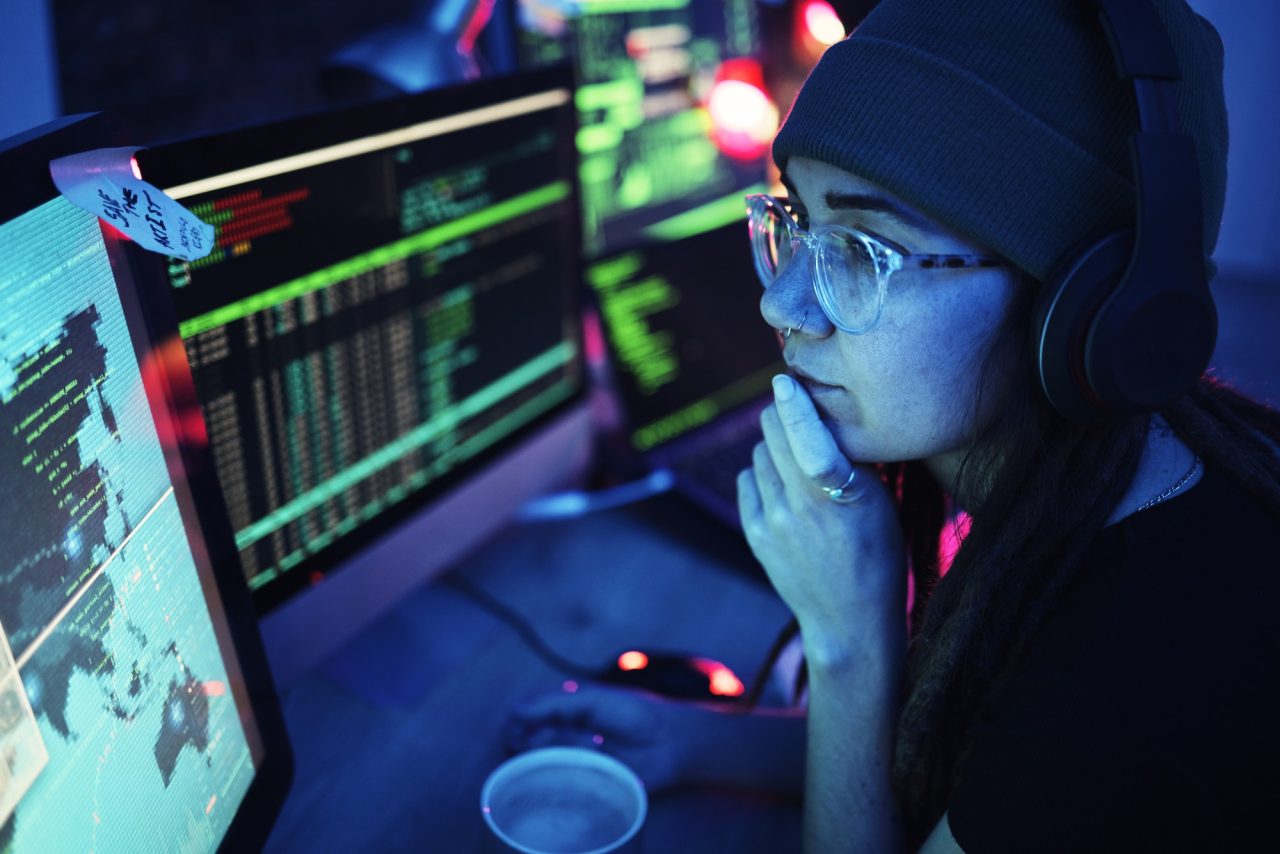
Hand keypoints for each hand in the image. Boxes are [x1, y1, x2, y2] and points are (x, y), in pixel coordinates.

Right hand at [505, 684, 692, 791]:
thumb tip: (515, 710)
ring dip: (565, 750)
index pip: (525, 718)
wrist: (670, 743)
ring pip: (545, 761)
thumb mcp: (594, 700)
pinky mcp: (585, 783)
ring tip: (596, 743)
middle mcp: (564, 738)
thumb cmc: (635, 714)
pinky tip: (595, 758)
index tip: (520, 724)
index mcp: (564, 713)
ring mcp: (574, 761)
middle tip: (565, 733)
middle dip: (541, 738)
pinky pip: (562, 783)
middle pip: (529, 742)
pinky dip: (570, 773)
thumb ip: (555, 704)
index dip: (519, 722)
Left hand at [737, 375, 906, 660]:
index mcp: (836, 494)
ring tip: (799, 463)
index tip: (785, 380)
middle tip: (801, 417)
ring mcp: (770, 521)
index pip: (805, 434)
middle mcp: (797, 505)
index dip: (794, 402)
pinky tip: (783, 487)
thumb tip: (822, 411)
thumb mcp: (880, 502)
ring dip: (776, 447)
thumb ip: (851, 459)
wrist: (850, 619)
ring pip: (759, 453)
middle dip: (786, 417)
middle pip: (772, 432)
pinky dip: (762, 474)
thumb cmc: (878, 554)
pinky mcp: (754, 533)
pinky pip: (747, 479)